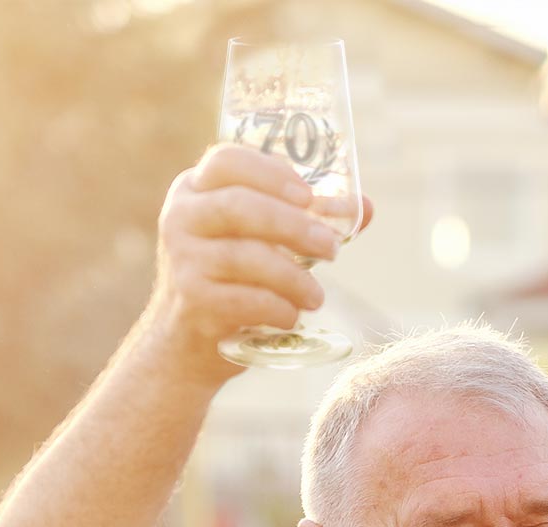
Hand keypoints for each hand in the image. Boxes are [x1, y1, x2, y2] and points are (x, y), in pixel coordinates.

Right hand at [144, 145, 371, 376]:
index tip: (308, 195)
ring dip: (294, 277)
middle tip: (331, 248)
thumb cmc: (232, 284)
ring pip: (246, 256)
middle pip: (241, 206)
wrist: (188, 344)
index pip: (227, 161)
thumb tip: (365, 207)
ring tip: (317, 297)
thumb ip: (305, 221)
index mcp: (196, 191)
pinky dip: (278, 309)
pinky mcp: (193, 301)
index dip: (271, 173)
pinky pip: (246, 300)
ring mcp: (183, 259)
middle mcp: (181, 218)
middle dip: (295, 226)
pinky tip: (291, 316)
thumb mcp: (258, 243)